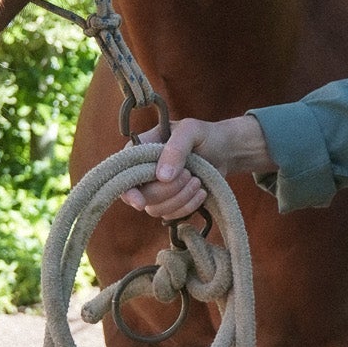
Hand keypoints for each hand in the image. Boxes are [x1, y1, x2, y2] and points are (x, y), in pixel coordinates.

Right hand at [123, 114, 272, 219]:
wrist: (225, 150)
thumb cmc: (204, 135)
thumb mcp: (190, 131)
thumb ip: (176, 149)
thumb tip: (161, 177)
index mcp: (140, 151)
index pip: (123, 174)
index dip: (127, 190)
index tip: (140, 201)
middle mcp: (143, 173)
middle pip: (142, 196)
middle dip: (168, 190)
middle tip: (189, 174)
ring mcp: (156, 191)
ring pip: (156, 209)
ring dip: (180, 198)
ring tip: (197, 181)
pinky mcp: (171, 204)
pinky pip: (172, 216)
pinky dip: (188, 206)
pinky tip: (201, 192)